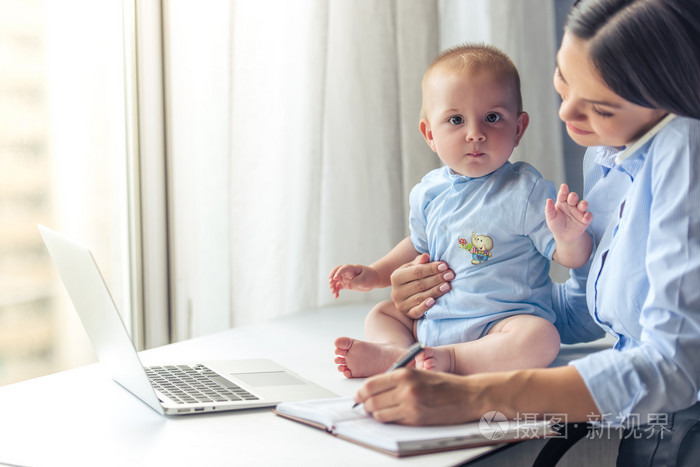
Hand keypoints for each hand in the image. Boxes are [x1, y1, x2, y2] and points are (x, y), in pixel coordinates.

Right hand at [329, 264, 379, 297]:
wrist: (373, 279)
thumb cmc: (370, 276)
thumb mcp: (365, 279)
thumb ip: (356, 281)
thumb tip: (348, 285)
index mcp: (352, 268)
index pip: (343, 268)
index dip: (338, 272)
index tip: (335, 278)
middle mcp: (347, 273)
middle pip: (336, 272)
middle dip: (331, 277)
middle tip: (330, 284)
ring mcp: (345, 278)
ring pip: (336, 280)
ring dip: (333, 285)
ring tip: (333, 292)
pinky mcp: (346, 284)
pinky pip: (338, 287)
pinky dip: (336, 291)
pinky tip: (336, 296)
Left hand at [355, 368, 478, 425]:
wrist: (468, 395)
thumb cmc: (443, 383)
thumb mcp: (418, 372)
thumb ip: (396, 378)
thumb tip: (373, 388)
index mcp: (404, 373)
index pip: (370, 385)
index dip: (360, 393)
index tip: (358, 396)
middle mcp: (406, 389)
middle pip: (371, 401)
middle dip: (365, 405)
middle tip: (365, 405)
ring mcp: (411, 406)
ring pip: (380, 414)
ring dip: (376, 414)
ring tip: (379, 411)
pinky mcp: (417, 420)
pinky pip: (394, 422)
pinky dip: (389, 420)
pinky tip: (393, 415)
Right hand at [389, 254, 453, 318]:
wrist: (405, 295)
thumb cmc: (412, 278)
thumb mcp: (413, 267)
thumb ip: (420, 262)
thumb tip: (426, 256)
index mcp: (396, 276)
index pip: (416, 271)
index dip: (431, 268)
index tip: (445, 266)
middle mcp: (396, 291)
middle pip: (420, 284)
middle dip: (437, 279)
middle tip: (450, 275)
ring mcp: (401, 304)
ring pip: (420, 297)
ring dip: (435, 291)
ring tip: (447, 286)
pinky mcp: (407, 314)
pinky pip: (417, 311)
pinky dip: (425, 307)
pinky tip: (434, 301)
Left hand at [545, 184, 591, 243]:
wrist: (563, 236)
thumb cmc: (556, 224)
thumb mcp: (550, 218)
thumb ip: (549, 209)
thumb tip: (548, 200)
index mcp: (562, 202)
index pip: (563, 195)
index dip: (564, 190)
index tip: (564, 186)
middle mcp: (571, 205)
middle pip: (574, 198)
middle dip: (574, 196)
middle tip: (572, 197)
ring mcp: (579, 211)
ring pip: (583, 205)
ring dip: (583, 204)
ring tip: (582, 206)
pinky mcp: (585, 219)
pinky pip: (588, 216)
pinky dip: (588, 216)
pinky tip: (586, 217)